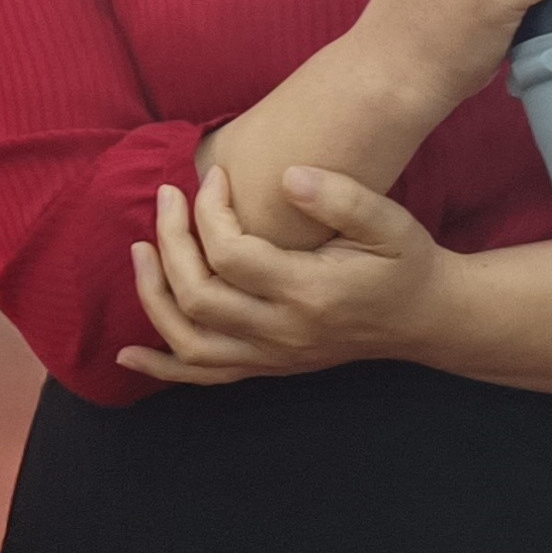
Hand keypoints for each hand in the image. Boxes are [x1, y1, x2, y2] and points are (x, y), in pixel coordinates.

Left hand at [121, 163, 456, 387]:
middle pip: (200, 297)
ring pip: (191, 342)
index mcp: (310, 293)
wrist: (424, 319)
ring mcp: (274, 356)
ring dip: (154, 297)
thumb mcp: (388, 222)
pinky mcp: (269, 366)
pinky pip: (206, 377)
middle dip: (171, 242)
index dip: (211, 212)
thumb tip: (288, 175)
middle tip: (168, 196)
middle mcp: (284, 332)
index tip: (215, 177)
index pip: (232, 255)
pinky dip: (163, 368)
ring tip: (140, 250)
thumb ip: (341, 197)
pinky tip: (127, 356)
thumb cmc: (404, 263)